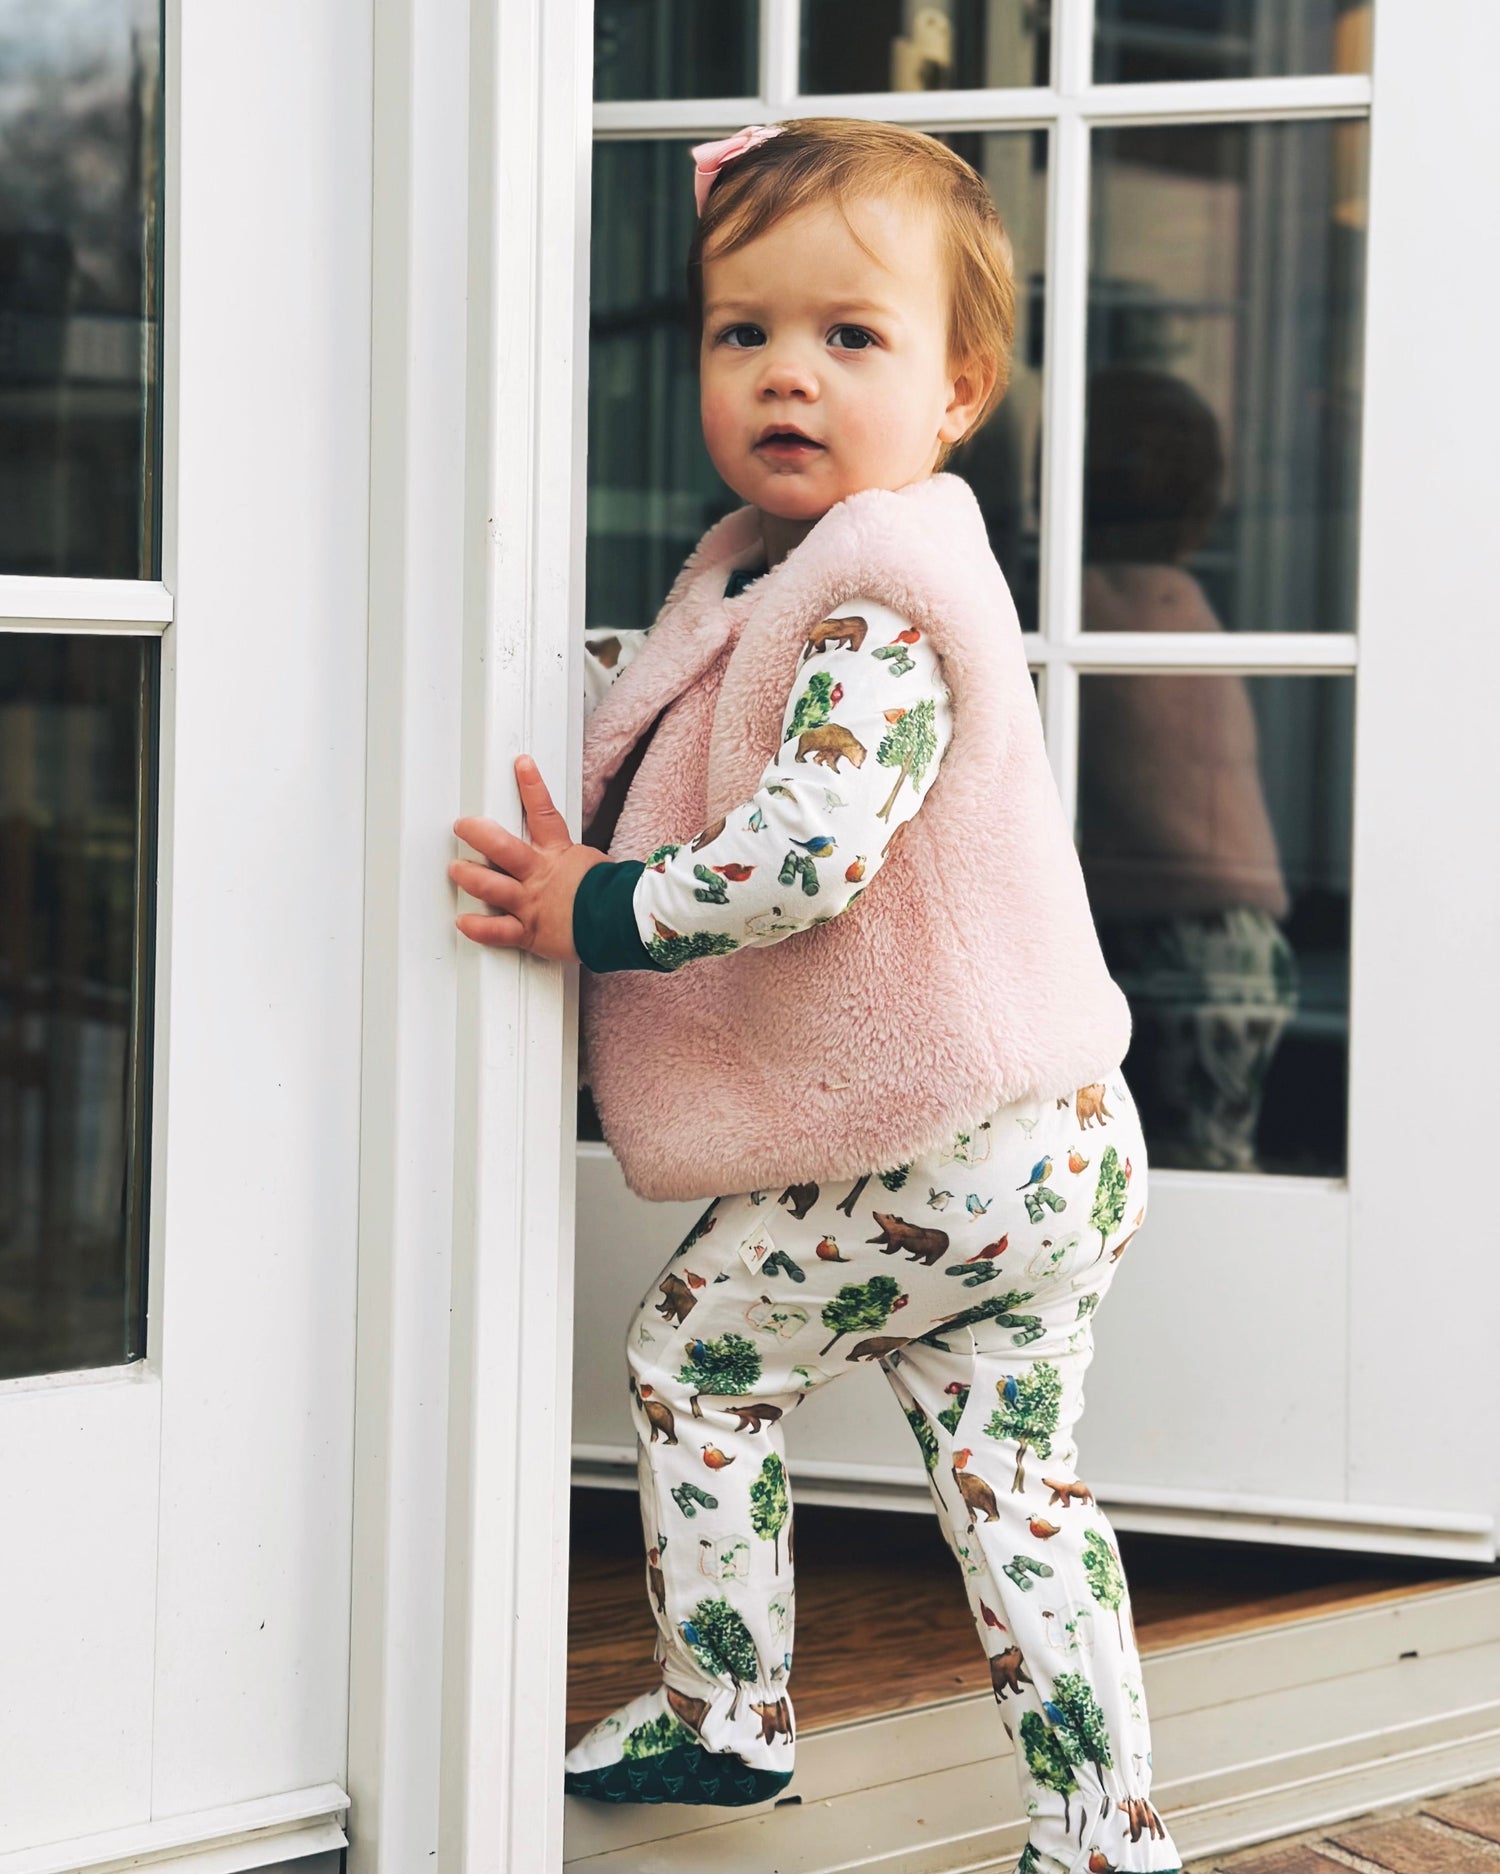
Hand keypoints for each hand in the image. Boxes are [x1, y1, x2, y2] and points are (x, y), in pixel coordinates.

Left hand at [449, 756, 606, 962]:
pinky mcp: (530, 931)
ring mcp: (531, 903)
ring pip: (491, 886)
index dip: (532, 785)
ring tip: (456, 869)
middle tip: (463, 825)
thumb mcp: (598, 868)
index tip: (521, 765)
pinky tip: (463, 922)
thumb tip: (584, 862)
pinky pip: (497, 931)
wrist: (622, 923)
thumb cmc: (616, 899)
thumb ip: (579, 864)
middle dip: (478, 833)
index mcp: (560, 855)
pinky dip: (477, 928)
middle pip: (502, 847)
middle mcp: (540, 875)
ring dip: (469, 876)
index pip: (544, 812)